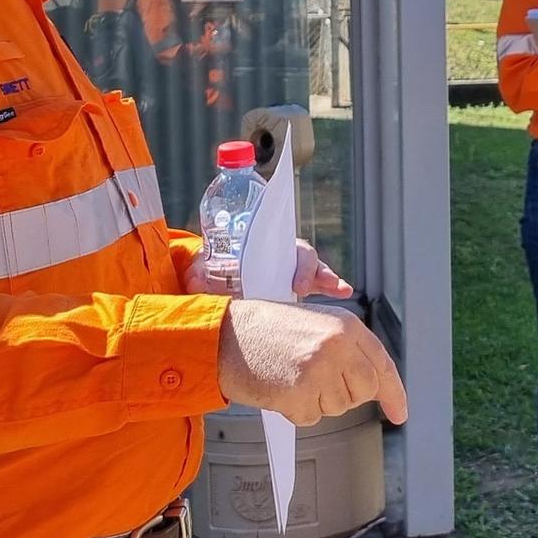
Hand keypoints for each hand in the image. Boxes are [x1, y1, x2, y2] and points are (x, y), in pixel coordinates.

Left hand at [187, 238, 351, 299]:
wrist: (217, 275)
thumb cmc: (216, 266)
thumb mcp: (206, 267)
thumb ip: (199, 272)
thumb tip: (193, 280)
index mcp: (263, 246)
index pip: (284, 247)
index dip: (296, 265)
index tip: (297, 287)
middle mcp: (281, 255)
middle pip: (304, 258)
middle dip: (313, 272)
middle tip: (306, 291)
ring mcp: (291, 270)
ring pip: (315, 270)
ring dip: (329, 278)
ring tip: (341, 288)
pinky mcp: (295, 285)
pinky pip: (316, 285)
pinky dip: (331, 286)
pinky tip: (344, 291)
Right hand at [217, 300, 407, 426]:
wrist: (224, 335)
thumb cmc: (267, 331)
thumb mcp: (316, 325)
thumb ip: (347, 349)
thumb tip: (372, 384)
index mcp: (347, 325)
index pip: (382, 365)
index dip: (393, 393)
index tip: (400, 415)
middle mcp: (339, 346)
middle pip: (364, 392)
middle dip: (346, 396)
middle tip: (316, 383)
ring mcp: (320, 369)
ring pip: (338, 407)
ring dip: (316, 401)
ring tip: (291, 376)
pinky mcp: (299, 392)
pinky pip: (310, 417)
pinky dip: (294, 411)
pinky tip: (279, 387)